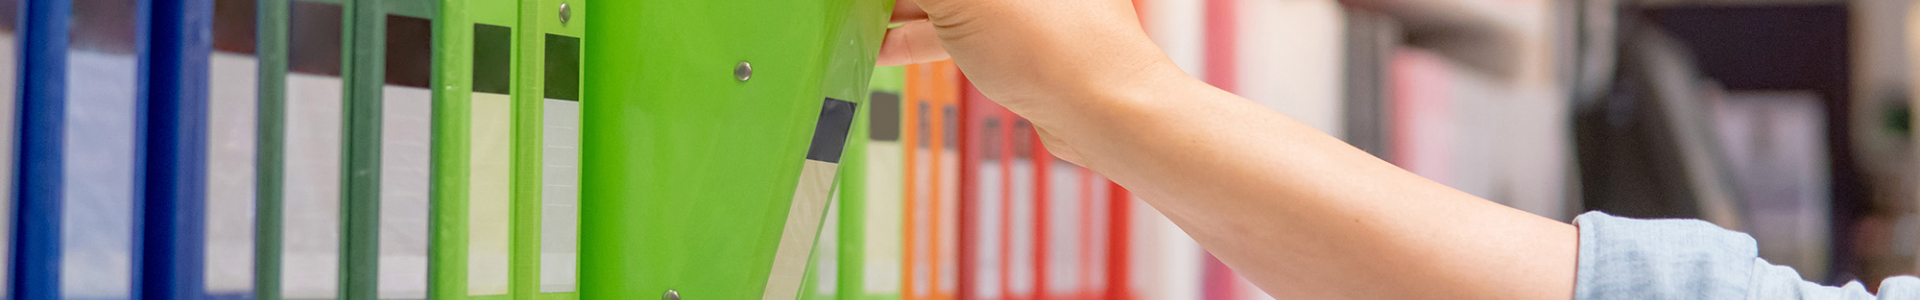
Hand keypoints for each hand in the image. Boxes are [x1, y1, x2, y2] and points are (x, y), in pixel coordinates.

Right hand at [873, 0, 1179, 114]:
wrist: (1105, 111)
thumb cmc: (1055, 44)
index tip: (863, 0)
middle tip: (859, 8)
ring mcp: (1023, 1)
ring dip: (903, 10)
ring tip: (858, 22)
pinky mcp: (1019, 33)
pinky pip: (959, 23)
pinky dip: (921, 33)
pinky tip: (883, 47)